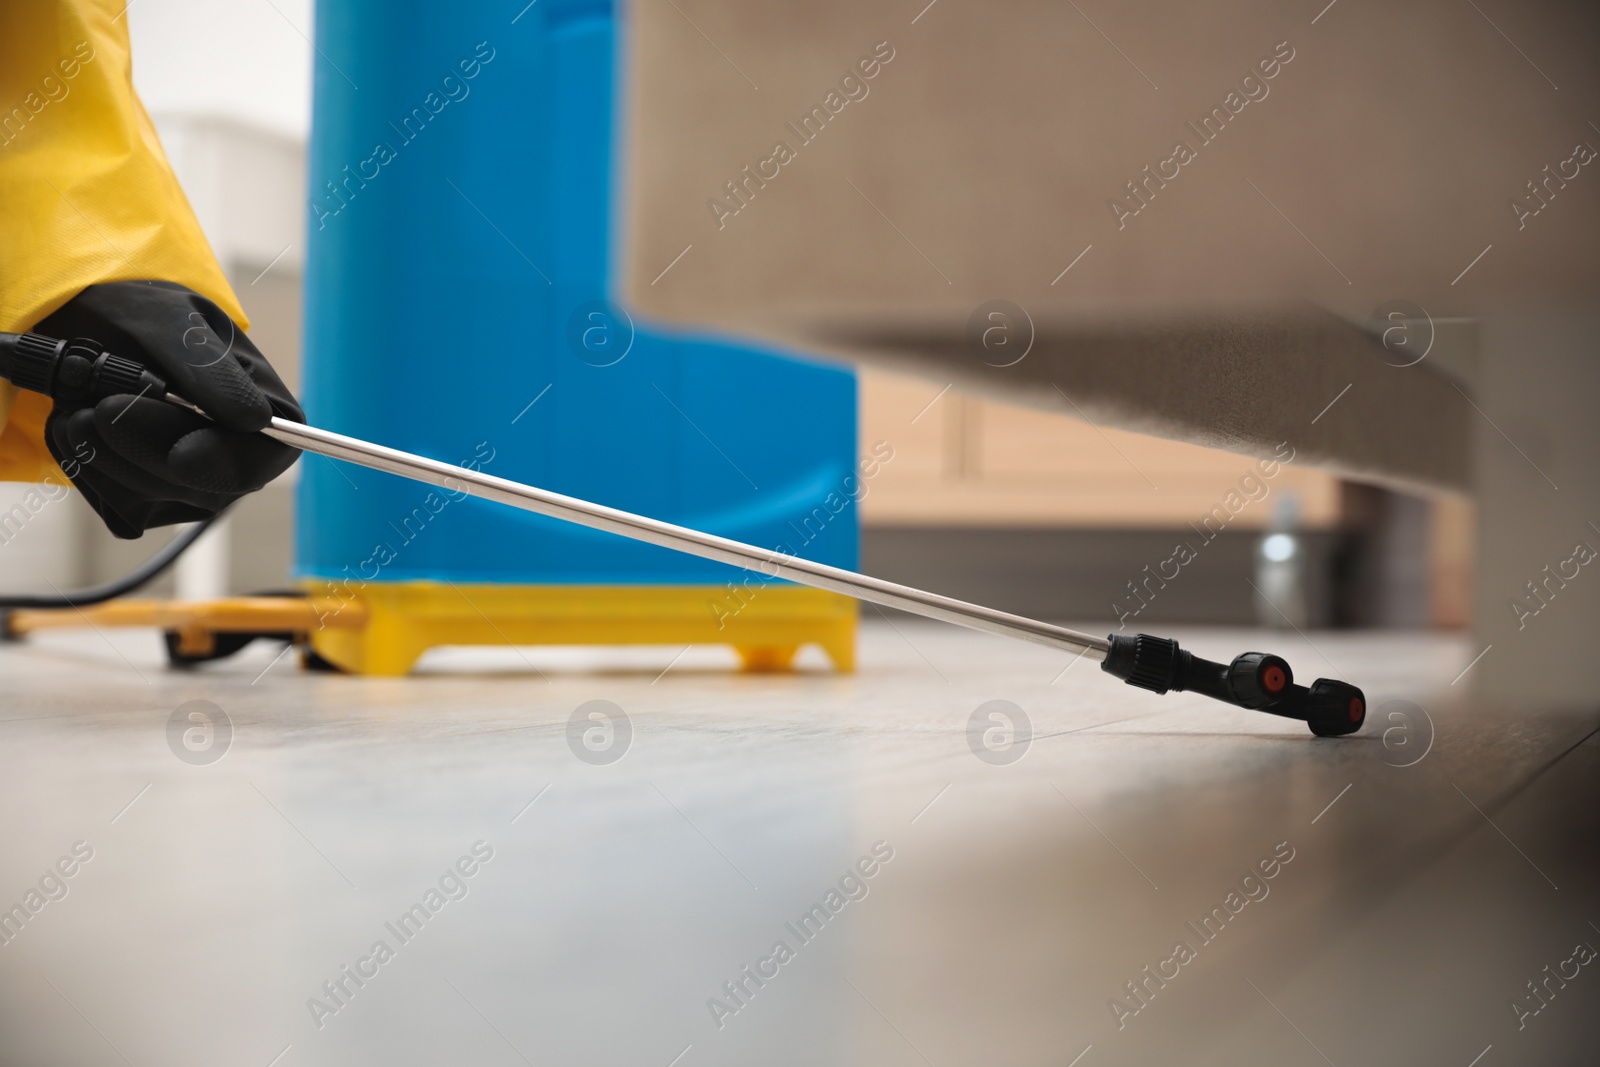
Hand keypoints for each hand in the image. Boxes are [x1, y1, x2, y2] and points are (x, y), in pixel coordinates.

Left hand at [37, 281, 303, 538]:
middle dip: (140, 444)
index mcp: (265, 411)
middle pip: (199, 484)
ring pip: (149, 496)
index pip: (265, 456)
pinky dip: (87, 467)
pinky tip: (82, 427)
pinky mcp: (147, 505)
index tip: (180, 455)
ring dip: (101, 451)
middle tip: (99, 404)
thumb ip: (209, 367)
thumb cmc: (140, 318)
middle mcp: (235, 458)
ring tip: (83, 403)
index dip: (225, 463)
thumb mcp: (171, 320)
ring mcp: (191, 488)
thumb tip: (255, 419)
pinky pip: (117, 507)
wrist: (88, 332)